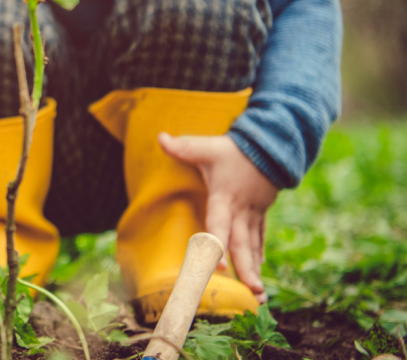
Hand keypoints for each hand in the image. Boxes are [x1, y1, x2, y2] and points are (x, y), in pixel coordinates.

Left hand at [158, 133, 277, 302]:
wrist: (272, 143)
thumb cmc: (235, 149)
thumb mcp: (208, 146)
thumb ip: (184, 146)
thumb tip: (160, 137)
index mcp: (225, 197)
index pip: (220, 223)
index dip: (218, 244)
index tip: (219, 267)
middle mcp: (241, 209)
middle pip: (242, 243)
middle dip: (246, 269)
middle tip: (252, 293)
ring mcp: (253, 212)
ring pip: (253, 245)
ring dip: (255, 268)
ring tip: (258, 294)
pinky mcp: (260, 212)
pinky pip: (260, 236)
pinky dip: (258, 254)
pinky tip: (257, 271)